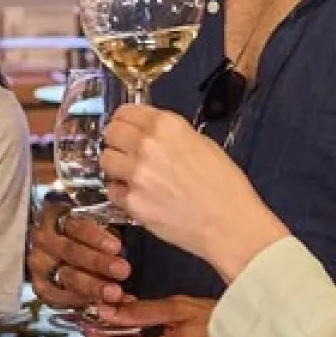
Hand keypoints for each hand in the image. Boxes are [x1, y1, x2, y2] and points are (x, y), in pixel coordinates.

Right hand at [27, 202, 131, 311]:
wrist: (63, 254)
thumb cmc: (88, 235)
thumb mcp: (98, 222)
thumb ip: (110, 223)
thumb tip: (131, 221)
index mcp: (56, 217)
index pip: (74, 225)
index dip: (95, 236)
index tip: (117, 247)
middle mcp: (43, 240)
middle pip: (70, 251)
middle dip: (98, 263)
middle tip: (123, 271)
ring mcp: (39, 264)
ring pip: (67, 276)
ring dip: (93, 287)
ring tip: (116, 294)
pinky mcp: (41, 286)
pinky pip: (59, 297)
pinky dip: (82, 301)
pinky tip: (102, 305)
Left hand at [101, 107, 286, 280]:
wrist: (230, 225)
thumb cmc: (225, 188)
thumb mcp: (204, 144)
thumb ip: (172, 134)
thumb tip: (152, 132)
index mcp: (167, 126)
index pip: (126, 111)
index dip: (124, 119)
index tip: (124, 125)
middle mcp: (148, 146)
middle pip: (111, 132)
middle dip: (117, 140)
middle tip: (125, 150)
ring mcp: (137, 174)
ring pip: (106, 160)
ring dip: (116, 165)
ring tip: (131, 174)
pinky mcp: (132, 202)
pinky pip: (112, 191)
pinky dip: (121, 193)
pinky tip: (139, 195)